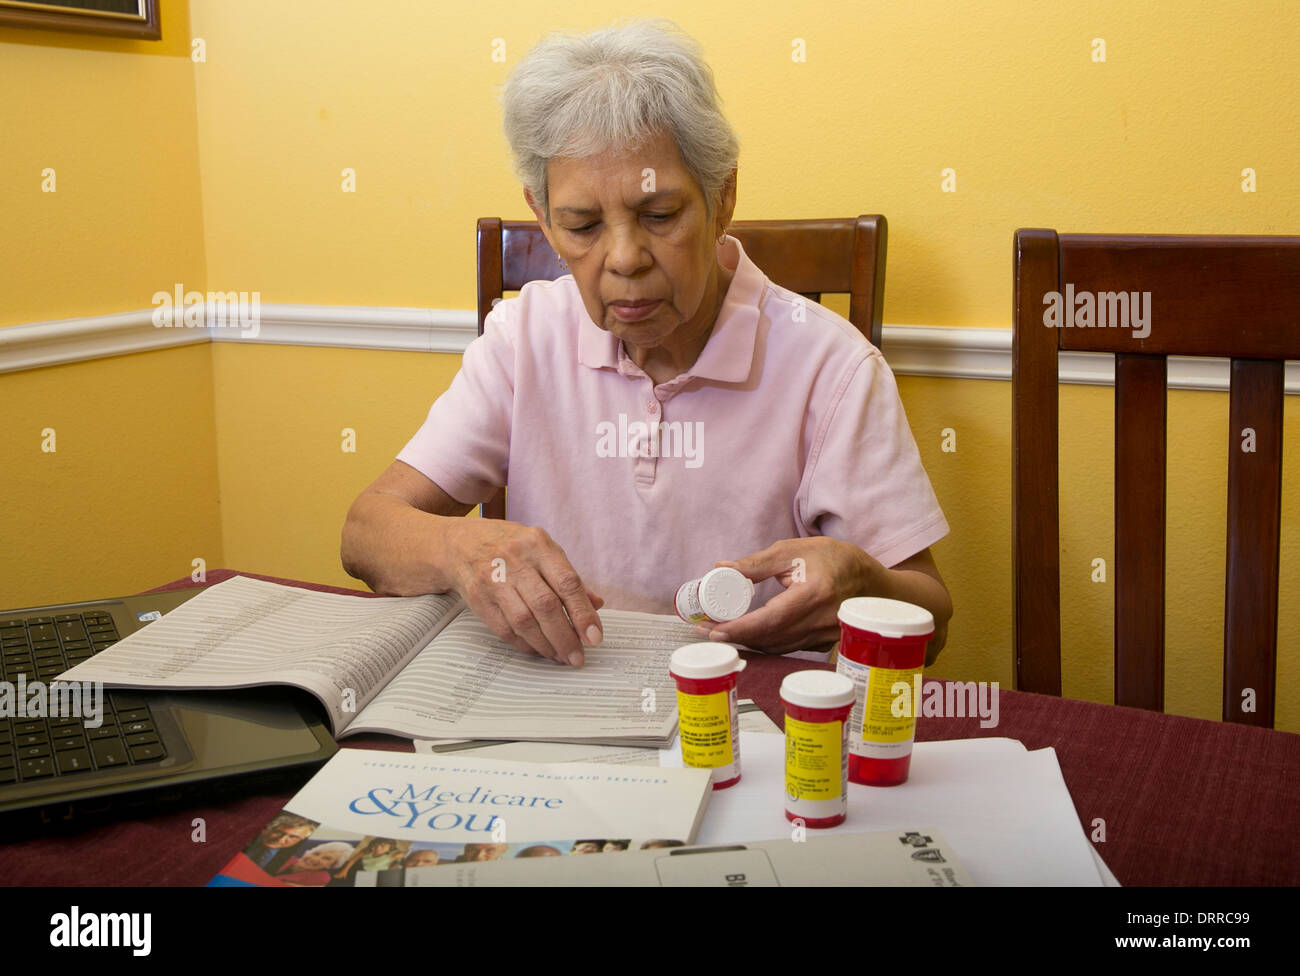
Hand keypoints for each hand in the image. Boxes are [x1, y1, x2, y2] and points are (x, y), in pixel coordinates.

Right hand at [447, 518, 603, 666]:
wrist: (461, 544)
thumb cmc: (512, 548)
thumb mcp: (543, 550)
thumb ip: (568, 578)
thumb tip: (596, 605)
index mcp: (538, 545)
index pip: (567, 582)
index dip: (583, 613)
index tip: (594, 637)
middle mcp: (515, 560)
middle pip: (545, 605)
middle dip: (565, 637)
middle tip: (577, 657)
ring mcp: (493, 579)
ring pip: (523, 621)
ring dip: (545, 645)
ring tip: (560, 656)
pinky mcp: (478, 599)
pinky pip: (505, 629)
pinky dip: (525, 644)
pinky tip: (538, 649)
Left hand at [697, 537, 877, 653]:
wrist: (873, 583)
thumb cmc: (835, 560)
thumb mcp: (794, 551)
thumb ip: (756, 563)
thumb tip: (721, 569)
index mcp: (814, 595)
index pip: (769, 620)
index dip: (739, 628)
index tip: (712, 629)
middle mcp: (820, 622)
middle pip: (769, 639)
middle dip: (735, 636)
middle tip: (706, 630)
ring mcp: (823, 638)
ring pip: (777, 647)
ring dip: (748, 642)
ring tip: (721, 632)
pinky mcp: (822, 644)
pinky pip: (788, 648)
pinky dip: (765, 643)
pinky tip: (749, 635)